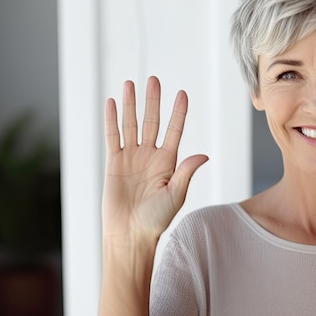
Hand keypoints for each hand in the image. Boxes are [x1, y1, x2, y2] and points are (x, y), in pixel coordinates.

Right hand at [101, 76, 207, 243]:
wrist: (130, 235)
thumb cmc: (156, 220)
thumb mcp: (176, 195)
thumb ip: (186, 172)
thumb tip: (203, 155)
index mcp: (169, 162)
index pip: (174, 130)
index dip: (178, 113)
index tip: (182, 94)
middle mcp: (150, 156)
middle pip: (152, 122)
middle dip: (153, 101)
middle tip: (154, 80)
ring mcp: (131, 158)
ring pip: (131, 125)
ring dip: (131, 105)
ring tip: (130, 84)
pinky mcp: (114, 164)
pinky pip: (113, 137)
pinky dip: (111, 120)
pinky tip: (111, 103)